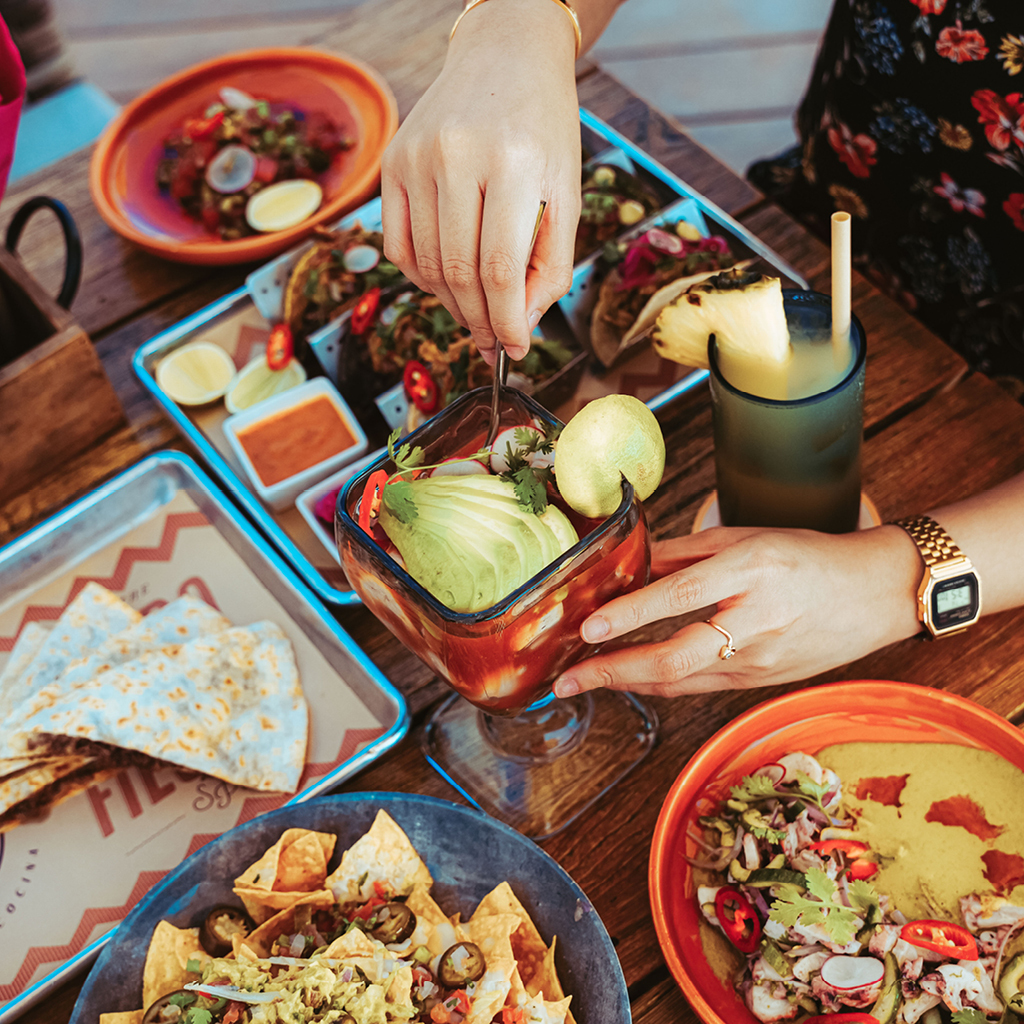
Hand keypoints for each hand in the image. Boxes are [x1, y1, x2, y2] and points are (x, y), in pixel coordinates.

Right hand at [380, 0, 581, 362]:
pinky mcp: (392, 163)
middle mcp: (457, 156)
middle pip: (460, 274)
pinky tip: (447, 281)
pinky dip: (423, 277)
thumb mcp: (566, 192)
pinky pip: (399, 246)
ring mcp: (416, 158)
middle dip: (480, 321)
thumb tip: (522, 325)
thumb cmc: (543, 128)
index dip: (506, 322)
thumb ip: (551, 264)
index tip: (514, 350)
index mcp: (514, 162)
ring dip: (454, 305)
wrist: (505, 56)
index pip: (499, 269)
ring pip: (429, 267)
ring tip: (477, 313)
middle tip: (494, 342)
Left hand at [553, 525, 923, 696]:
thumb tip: (633, 564)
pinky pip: (701, 685)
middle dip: (613, 671)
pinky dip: (662, 682)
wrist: (876, 595)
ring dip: (629, 681)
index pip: (681, 596)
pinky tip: (633, 676)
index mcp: (752, 571)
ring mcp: (762, 660)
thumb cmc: (812, 559)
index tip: (589, 626)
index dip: (631, 614)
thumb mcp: (748, 538)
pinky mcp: (763, 683)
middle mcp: (757, 621)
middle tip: (568, 678)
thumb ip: (686, 552)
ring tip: (587, 679)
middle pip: (675, 657)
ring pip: (683, 680)